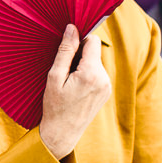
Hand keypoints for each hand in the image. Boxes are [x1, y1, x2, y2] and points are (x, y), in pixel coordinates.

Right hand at [38, 25, 110, 159]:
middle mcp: (104, 79)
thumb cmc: (55, 106)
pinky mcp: (106, 92)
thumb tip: (72, 28)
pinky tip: (75, 87)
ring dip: (82, 65)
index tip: (67, 44)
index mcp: (92, 74)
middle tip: (63, 69)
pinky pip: (97, 73)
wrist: (62, 134)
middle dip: (79, 54)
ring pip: (95, 62)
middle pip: (94, 52)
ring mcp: (107, 87)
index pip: (93, 41)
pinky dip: (86, 74)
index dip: (80, 38)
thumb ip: (65, 51)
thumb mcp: (55, 76)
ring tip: (68, 81)